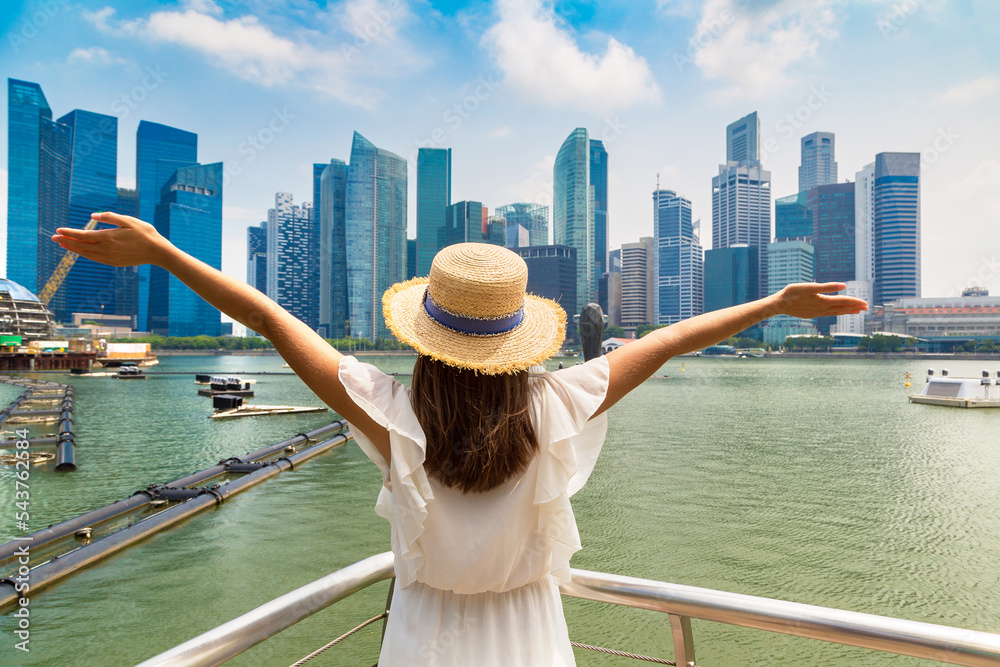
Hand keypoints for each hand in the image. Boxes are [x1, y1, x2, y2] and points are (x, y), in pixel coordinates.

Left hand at [51, 212, 173, 266]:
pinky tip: (81, 252)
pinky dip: (85, 255)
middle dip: (66, 241)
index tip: (58, 230)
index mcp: (108, 237)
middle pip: (81, 245)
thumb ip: (110, 217)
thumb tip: (92, 216)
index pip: (83, 235)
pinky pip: (95, 258)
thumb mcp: (129, 220)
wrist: (157, 252)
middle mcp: (106, 249)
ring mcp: (109, 257)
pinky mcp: (114, 262)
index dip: (69, 233)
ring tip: (63, 245)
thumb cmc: (145, 233)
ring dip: (74, 249)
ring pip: (86, 253)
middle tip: (54, 238)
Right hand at [775, 282, 868, 318]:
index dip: (855, 302)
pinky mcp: (812, 314)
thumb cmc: (792, 293)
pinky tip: (837, 311)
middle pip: (842, 308)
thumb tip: (843, 286)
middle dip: (854, 307)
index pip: (844, 301)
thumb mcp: (810, 287)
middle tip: (866, 308)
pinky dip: (837, 312)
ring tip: (856, 311)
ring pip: (836, 312)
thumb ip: (827, 286)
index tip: (865, 303)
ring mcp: (817, 313)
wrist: (779, 304)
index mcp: (823, 301)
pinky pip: (829, 314)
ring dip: (847, 311)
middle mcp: (822, 309)